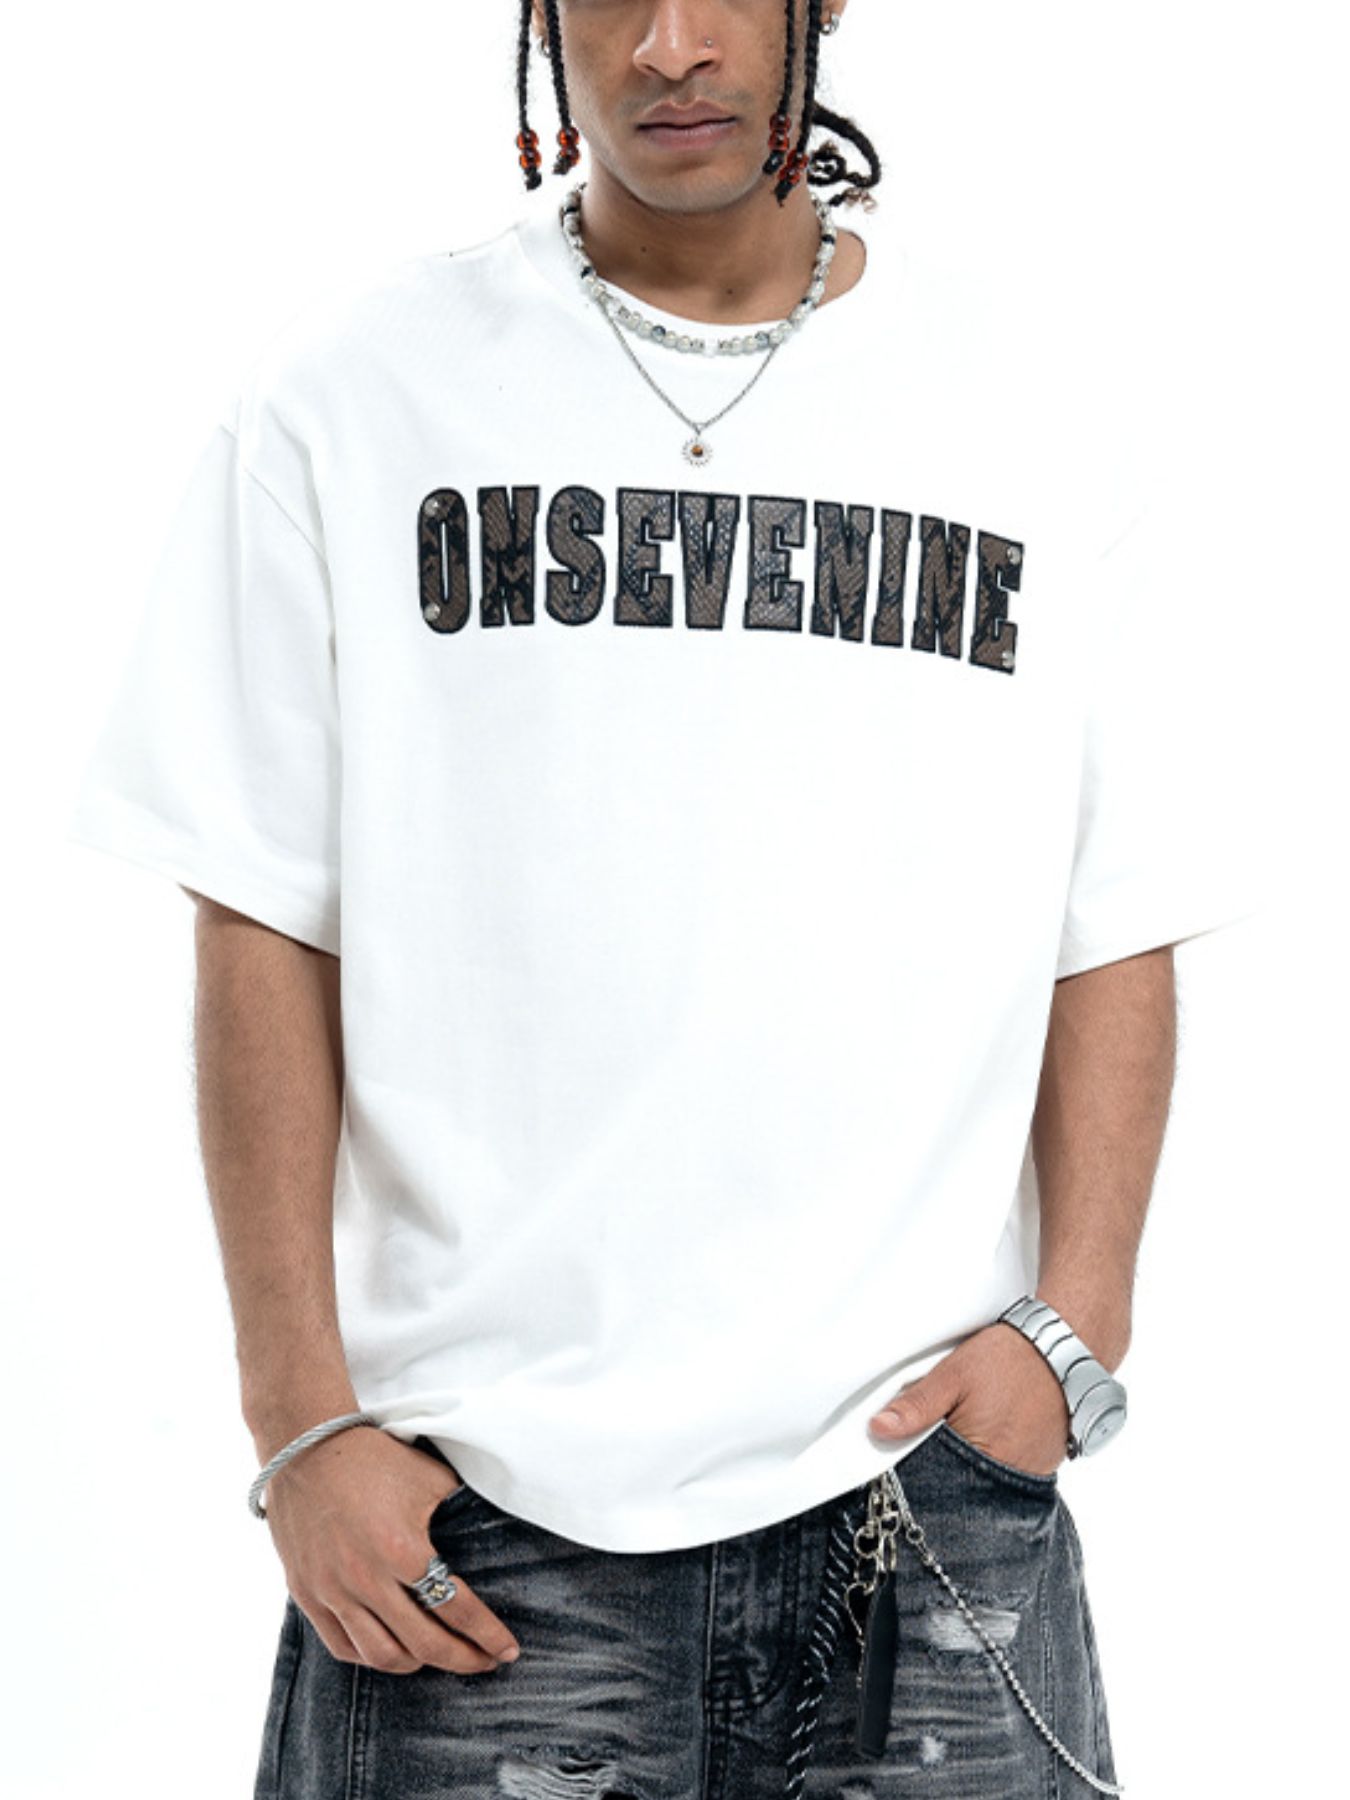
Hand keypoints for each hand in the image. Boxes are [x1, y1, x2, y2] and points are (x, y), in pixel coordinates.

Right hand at [262, 1426, 520, 1673]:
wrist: (306, 1448)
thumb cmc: (373, 1459)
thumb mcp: (429, 1478)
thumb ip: (459, 1513)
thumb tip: (489, 1537)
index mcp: (402, 1548)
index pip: (456, 1607)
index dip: (486, 1634)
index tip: (507, 1650)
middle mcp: (366, 1579)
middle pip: (424, 1644)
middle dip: (462, 1659)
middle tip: (484, 1663)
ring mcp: (332, 1591)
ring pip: (382, 1656)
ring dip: (418, 1665)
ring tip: (440, 1657)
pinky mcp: (307, 1595)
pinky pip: (343, 1647)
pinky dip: (372, 1658)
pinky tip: (393, 1652)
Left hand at [866, 1323, 1071, 1478]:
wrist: (1065, 1349)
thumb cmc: (1011, 1358)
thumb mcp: (953, 1374)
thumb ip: (916, 1405)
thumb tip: (879, 1429)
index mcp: (979, 1454)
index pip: (935, 1477)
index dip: (918, 1462)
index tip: (908, 1449)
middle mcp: (1007, 1473)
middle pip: (961, 1480)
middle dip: (945, 1463)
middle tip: (944, 1432)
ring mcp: (1029, 1472)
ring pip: (985, 1477)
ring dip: (972, 1461)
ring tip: (970, 1428)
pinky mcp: (1044, 1464)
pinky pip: (1010, 1471)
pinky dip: (996, 1457)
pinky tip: (991, 1434)